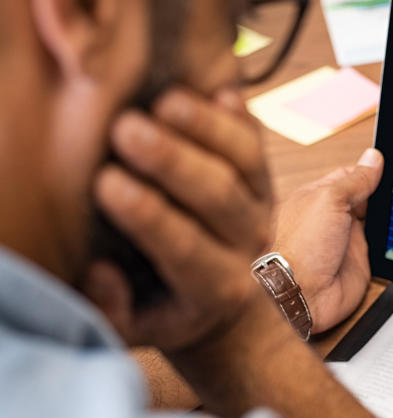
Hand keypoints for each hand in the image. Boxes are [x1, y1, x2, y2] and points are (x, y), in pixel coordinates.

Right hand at [85, 88, 273, 353]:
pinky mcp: (264, 175)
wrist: (227, 304)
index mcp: (217, 288)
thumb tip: (101, 271)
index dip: (147, 215)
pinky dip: (238, 114)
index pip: (184, 247)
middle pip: (219, 196)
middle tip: (127, 129)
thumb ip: (113, 309)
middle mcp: (249, 244)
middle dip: (172, 161)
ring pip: (246, 160)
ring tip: (166, 100)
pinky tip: (216, 90)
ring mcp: (262, 205)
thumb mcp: (136, 327)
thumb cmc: (165, 309)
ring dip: (207, 126)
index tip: (107, 183)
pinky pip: (257, 139)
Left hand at [272, 148, 383, 332]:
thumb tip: (374, 158)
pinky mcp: (361, 260)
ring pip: (377, 219)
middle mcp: (334, 217)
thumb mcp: (330, 199)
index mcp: (320, 196)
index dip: (372, 169)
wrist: (302, 294)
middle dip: (385, 191)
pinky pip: (383, 245)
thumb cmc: (301, 247)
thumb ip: (355, 180)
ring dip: (391, 214)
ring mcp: (348, 239)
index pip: (351, 175)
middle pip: (367, 196)